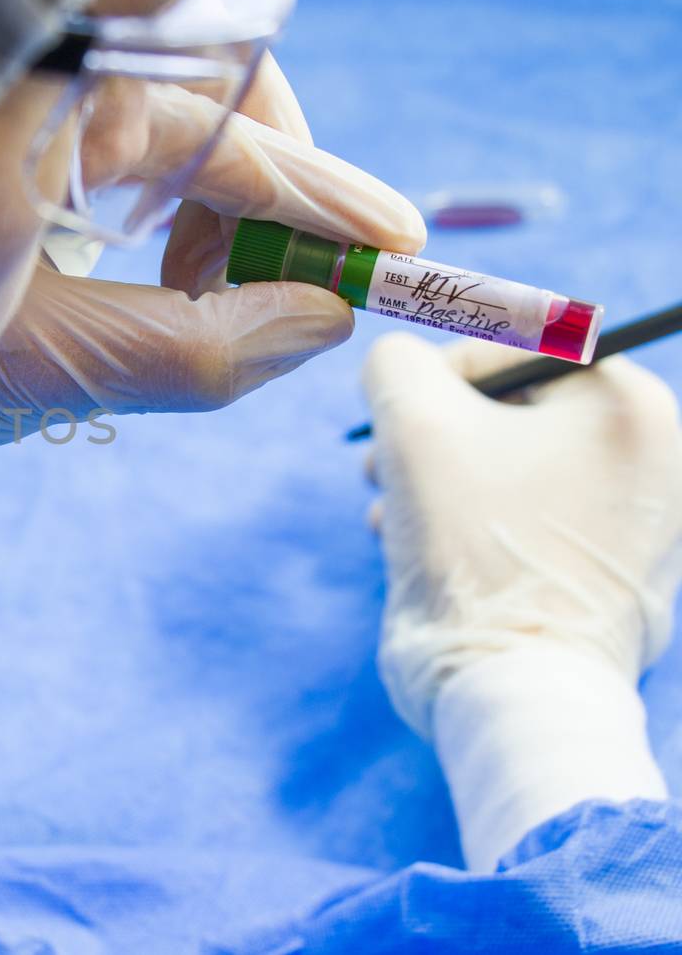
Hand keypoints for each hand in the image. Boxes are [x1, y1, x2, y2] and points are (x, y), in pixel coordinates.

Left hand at [0, 56, 425, 455]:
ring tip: (208, 311)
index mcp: (49, 103)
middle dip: (266, 207)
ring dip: (215, 217)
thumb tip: (320, 321)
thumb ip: (195, 350)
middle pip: (212, 106)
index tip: (396, 254)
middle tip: (298, 304)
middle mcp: (38, 79)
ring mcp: (20, 103)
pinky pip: (118, 149)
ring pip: (168, 132)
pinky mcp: (1, 138)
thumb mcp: (44, 366)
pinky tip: (159, 280)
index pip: (228, 123)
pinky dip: (161, 215)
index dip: (319, 193)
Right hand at [365, 334, 681, 736]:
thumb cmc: (472, 546)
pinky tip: (422, 551)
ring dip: (440, 482)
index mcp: (631, 406)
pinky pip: (529, 520)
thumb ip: (398, 364)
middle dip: (433, 437)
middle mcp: (656, 458)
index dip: (435, 380)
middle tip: (385, 472)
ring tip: (394, 517)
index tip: (396, 429)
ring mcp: (642, 523)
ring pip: (512, 467)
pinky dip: (472, 526)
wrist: (514, 690)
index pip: (513, 348)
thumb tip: (405, 369)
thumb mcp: (414, 422)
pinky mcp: (612, 576)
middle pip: (512, 410)